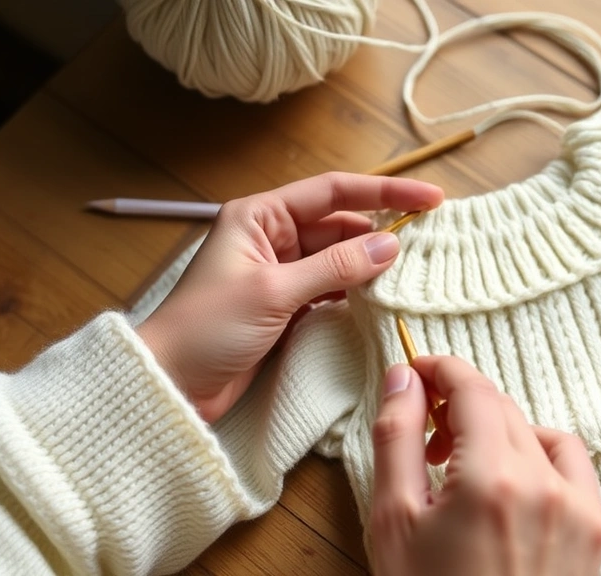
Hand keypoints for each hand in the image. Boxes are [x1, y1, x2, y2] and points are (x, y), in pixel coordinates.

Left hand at [136, 173, 442, 421]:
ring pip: (339, 258)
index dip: (385, 193)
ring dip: (371, 264)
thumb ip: (335, 267)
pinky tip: (384, 296)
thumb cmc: (207, 329)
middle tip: (430, 242)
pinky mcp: (286, 306)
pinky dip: (357, 291)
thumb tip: (391, 244)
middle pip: (340, 224)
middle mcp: (272, 237)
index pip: (333, 192)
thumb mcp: (274, 292)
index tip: (430, 199)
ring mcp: (280, 273)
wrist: (170, 384)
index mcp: (260, 216)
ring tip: (415, 270)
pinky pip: (332, 288)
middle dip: (381, 231)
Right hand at [370, 356, 600, 575]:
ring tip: (463, 466)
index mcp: (492, 480)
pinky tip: (509, 484)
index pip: (472, 388)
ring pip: (537, 432)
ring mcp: (579, 509)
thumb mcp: (394, 523)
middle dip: (460, 406)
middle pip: (502, 407)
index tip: (417, 371)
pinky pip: (570, 463)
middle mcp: (545, 486)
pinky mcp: (596, 530)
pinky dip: (539, 456)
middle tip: (426, 433)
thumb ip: (397, 439)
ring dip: (498, 431)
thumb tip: (402, 379)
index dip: (440, 369)